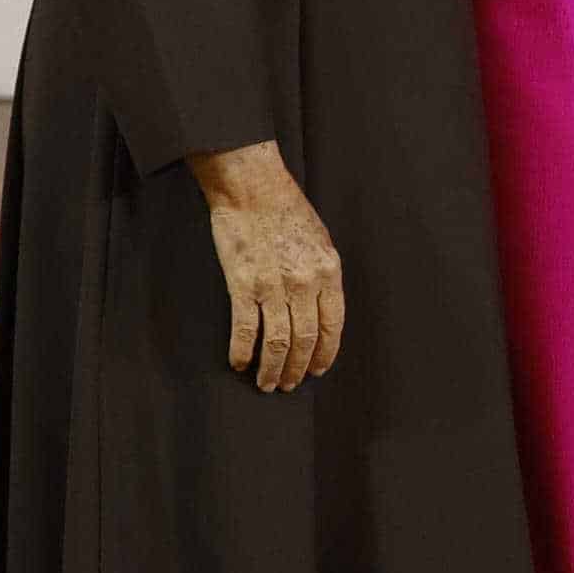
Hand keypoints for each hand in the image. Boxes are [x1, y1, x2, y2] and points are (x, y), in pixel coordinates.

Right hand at [187, 141, 343, 391]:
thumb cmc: (288, 210)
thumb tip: (320, 306)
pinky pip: (245, 328)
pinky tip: (240, 363)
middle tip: (289, 384)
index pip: (333, 325)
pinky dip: (242, 351)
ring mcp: (273, 286)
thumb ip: (322, 274)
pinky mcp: (243, 284)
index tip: (317, 369)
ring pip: (277, 341)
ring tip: (267, 383)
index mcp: (328, 272)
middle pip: (305, 339)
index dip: (325, 352)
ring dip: (272, 368)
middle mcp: (305, 283)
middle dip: (297, 367)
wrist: (253, 188)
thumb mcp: (321, 241)